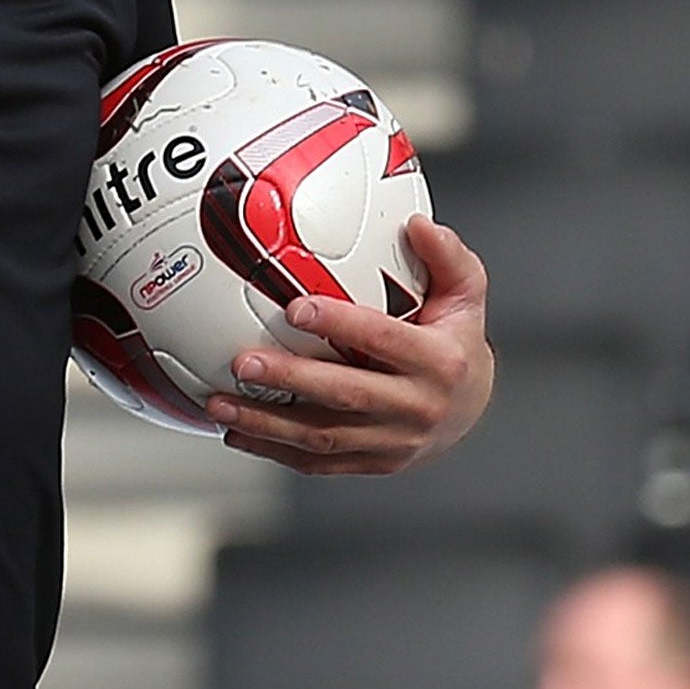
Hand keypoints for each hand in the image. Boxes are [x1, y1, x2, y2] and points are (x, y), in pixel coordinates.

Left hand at [205, 215, 493, 474]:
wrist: (469, 408)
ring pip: (324, 437)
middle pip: (346, 394)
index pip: (383, 339)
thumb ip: (447, 257)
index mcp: (440, 362)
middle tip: (243, 362)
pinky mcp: (373, 463)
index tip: (295, 308)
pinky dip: (274, 450)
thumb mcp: (465, 294)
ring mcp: (395, 442)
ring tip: (220, 403)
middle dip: (290, 379)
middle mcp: (418, 407)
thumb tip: (418, 224)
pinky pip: (319, 462)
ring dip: (266, 423)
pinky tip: (237, 432)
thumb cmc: (456, 340)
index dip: (339, 324)